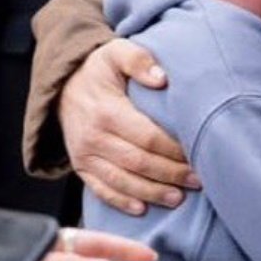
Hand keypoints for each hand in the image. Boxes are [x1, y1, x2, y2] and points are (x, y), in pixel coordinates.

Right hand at [59, 38, 196, 214]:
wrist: (62, 83)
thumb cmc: (98, 68)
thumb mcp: (116, 52)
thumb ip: (139, 59)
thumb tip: (161, 78)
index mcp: (107, 112)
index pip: (148, 137)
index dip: (174, 150)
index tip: (198, 154)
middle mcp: (93, 138)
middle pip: (139, 163)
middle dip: (170, 174)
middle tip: (198, 180)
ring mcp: (85, 155)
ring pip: (122, 181)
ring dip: (151, 193)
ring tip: (178, 198)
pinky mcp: (80, 166)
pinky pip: (100, 190)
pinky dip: (121, 201)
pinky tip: (142, 209)